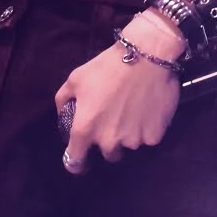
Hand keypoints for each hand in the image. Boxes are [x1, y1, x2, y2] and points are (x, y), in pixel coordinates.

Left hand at [55, 17, 184, 174]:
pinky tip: (149, 108)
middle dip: (109, 140)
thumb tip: (62, 113)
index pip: (75, 161)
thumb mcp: (77, 77)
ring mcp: (133, 141)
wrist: (147, 55)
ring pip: (129, 144)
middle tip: (115, 118)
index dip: (76, 161)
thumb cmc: (108, 66)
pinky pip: (148, 138)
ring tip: (134, 109)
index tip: (81, 156)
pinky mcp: (154, 136)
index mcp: (85, 129)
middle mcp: (108, 141)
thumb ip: (64, 99)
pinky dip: (148, 127)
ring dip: (129, 133)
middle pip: (108, 153)